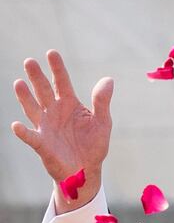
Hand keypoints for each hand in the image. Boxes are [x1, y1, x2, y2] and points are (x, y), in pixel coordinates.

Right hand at [11, 50, 113, 213]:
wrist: (87, 170)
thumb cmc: (94, 145)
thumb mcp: (103, 122)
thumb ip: (102, 102)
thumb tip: (108, 79)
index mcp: (70, 104)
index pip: (62, 82)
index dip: (57, 68)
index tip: (51, 52)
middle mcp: (54, 112)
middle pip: (44, 91)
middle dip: (37, 77)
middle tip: (29, 61)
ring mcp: (46, 127)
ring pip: (33, 109)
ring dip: (25, 97)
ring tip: (18, 83)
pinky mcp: (42, 144)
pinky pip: (31, 137)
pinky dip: (23, 132)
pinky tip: (16, 126)